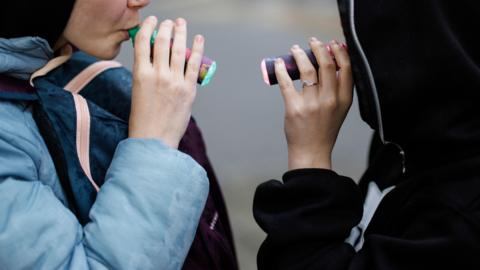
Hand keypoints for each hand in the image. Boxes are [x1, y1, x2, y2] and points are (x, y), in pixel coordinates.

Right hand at [129, 17, 204, 148]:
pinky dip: (197, 49)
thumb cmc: (143, 119)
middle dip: (166, 27)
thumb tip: (155, 56)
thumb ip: (146, 72)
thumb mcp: (138, 91)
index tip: (153, 21)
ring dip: (181, 32)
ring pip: (179, 49)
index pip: (142, 42)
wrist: (154, 140)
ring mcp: (174, 81)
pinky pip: (194, 64)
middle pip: (162, 42)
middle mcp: (157, 75)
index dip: (148, 27)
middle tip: (169, 22)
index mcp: (140, 74)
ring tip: (182, 23)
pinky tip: (198, 38)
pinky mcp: (189, 89)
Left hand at [275, 39, 352, 169]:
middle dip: (319, 48)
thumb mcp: (339, 110)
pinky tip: (279, 63)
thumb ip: (337, 89)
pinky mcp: (294, 108)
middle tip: (313, 41)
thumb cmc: (324, 129)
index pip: (346, 69)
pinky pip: (287, 82)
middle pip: (326, 65)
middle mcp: (329, 100)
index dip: (340, 52)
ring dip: (300, 55)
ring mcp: (311, 104)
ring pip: (306, 70)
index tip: (332, 43)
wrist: (312, 151)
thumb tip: (328, 62)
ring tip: (295, 49)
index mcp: (343, 100)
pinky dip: (281, 69)